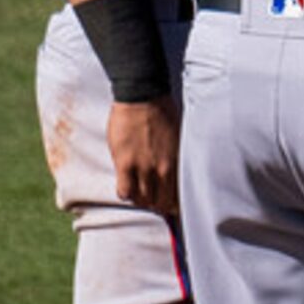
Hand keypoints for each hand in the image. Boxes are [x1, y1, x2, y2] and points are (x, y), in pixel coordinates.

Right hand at [108, 96, 180, 216]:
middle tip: (154, 203)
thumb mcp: (178, 136)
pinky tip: (127, 188)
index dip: (174, 204)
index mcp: (178, 161)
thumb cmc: (163, 110)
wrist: (143, 96)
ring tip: (140, 196)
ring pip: (142, 199)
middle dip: (158, 205)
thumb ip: (176, 155)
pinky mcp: (124, 163)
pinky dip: (126, 194)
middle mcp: (163, 168)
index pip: (178, 195)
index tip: (172, 207)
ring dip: (141, 200)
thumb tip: (176, 169)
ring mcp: (143, 167)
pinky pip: (124, 191)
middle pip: (161, 202)